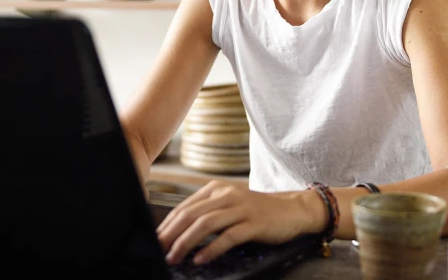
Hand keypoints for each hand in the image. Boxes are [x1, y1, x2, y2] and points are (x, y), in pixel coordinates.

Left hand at [156, 180, 325, 265]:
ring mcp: (241, 208)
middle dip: (171, 235)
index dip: (166, 225)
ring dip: (186, 242)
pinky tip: (201, 259)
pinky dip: (212, 248)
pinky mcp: (254, 223)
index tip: (155, 241)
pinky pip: (228, 236)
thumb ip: (207, 213)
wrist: (292, 209)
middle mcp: (227, 195)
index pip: (184, 207)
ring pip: (206, 224)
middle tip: (159, 250)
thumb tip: (177, 233)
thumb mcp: (230, 205)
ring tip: (175, 257)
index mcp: (217, 189)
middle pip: (191, 214)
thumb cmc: (258, 211)